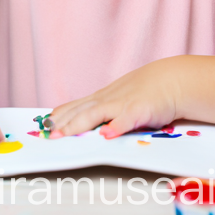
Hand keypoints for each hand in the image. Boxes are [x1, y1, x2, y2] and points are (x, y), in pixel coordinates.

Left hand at [46, 59, 181, 138]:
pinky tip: (106, 135)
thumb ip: (105, 113)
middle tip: (47, 133)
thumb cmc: (146, 92)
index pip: (75, 107)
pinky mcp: (140, 110)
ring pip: (96, 114)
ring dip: (79, 124)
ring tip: (64, 133)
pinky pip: (126, 119)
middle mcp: (107, 100)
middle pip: (80, 111)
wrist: (171, 80)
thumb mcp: (121, 101)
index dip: (59, 115)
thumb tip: (90, 127)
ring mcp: (122, 104)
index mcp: (101, 99)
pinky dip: (116, 127)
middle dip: (62, 122)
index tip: (43, 124)